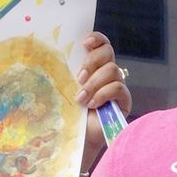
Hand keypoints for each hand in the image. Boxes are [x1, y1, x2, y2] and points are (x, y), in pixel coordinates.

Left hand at [76, 32, 131, 170]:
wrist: (78, 137)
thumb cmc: (69, 113)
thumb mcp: (65, 89)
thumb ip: (66, 73)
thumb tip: (53, 56)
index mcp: (94, 66)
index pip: (101, 44)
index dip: (96, 39)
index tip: (84, 42)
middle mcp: (107, 73)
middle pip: (108, 53)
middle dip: (92, 62)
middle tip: (79, 78)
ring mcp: (117, 85)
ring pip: (112, 70)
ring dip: (94, 84)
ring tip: (81, 99)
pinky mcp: (124, 100)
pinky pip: (118, 88)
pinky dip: (103, 94)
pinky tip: (92, 104)